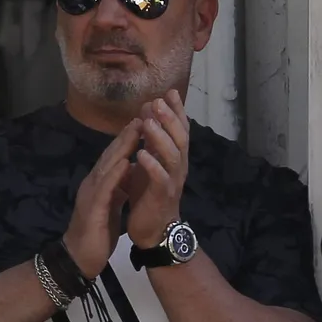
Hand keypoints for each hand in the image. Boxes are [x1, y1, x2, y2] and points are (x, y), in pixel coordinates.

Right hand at [63, 118, 141, 278]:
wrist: (79, 259)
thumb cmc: (96, 234)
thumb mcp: (111, 206)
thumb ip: (118, 188)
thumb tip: (130, 172)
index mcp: (99, 184)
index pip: (115, 157)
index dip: (128, 139)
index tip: (144, 122)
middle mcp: (93, 183)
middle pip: (111, 155)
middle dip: (127, 135)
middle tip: (143, 115)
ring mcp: (90, 194)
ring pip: (107, 166)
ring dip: (122, 147)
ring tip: (136, 129)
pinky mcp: (92, 209)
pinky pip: (104, 189)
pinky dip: (115, 174)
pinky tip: (124, 163)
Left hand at [124, 90, 188, 247]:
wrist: (154, 229)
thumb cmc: (150, 193)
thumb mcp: (151, 162)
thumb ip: (152, 141)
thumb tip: (148, 113)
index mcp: (175, 157)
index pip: (180, 129)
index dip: (177, 110)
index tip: (169, 92)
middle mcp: (178, 166)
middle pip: (180, 138)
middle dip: (170, 118)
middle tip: (158, 101)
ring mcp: (172, 180)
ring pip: (172, 155)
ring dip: (160, 138)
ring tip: (148, 123)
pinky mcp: (162, 196)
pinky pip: (160, 178)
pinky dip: (152, 165)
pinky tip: (141, 154)